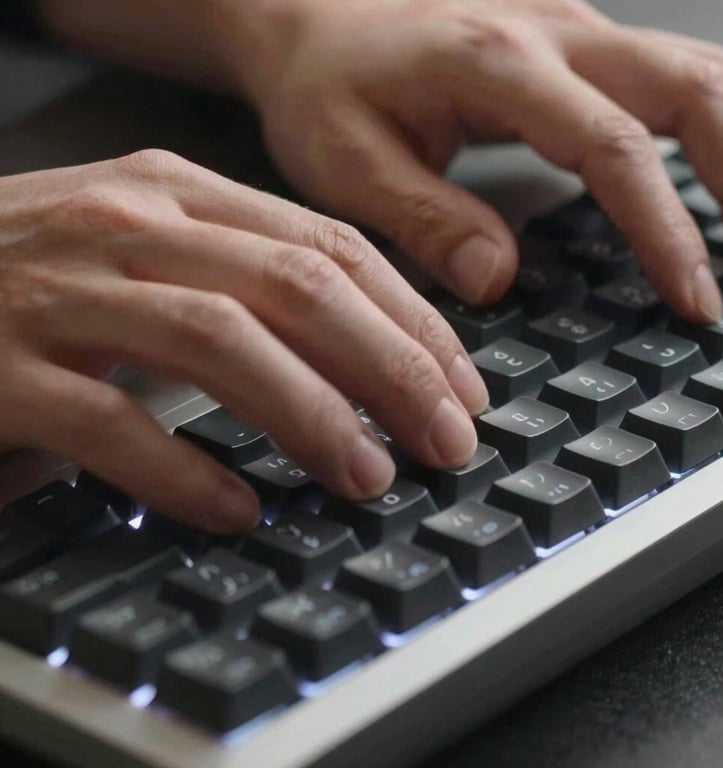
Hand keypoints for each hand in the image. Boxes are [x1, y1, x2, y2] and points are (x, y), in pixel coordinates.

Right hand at [0, 150, 486, 530]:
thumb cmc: (40, 279)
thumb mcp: (154, 254)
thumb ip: (245, 283)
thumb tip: (363, 355)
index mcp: (178, 195)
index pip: (330, 248)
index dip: (411, 321)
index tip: (460, 386)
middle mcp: (127, 228)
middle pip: (296, 289)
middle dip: (389, 370)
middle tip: (445, 439)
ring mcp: (59, 294)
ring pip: (218, 342)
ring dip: (310, 416)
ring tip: (366, 477)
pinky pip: (109, 424)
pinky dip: (184, 470)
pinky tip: (237, 509)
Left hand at [219, 0, 722, 322]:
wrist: (309, 20)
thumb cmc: (321, 87)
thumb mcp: (346, 164)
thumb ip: (424, 219)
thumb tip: (499, 278)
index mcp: (494, 63)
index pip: (612, 146)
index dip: (665, 228)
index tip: (695, 297)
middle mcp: (552, 31)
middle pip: (696, 88)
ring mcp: (572, 29)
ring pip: (701, 77)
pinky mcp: (575, 45)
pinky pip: (671, 82)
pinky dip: (716, 137)